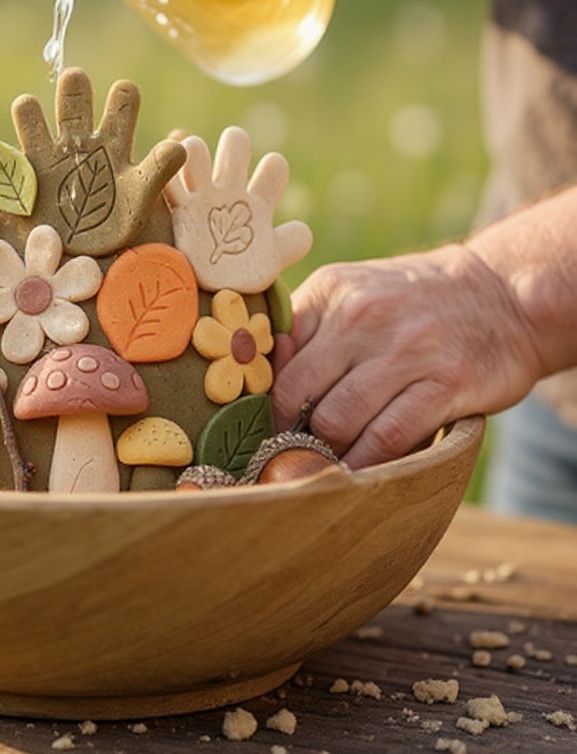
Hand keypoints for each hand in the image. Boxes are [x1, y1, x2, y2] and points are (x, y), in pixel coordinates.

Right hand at [10, 68, 185, 255]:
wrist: (82, 259)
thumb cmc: (114, 227)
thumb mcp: (140, 200)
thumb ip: (157, 171)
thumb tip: (180, 143)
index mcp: (115, 142)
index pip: (122, 99)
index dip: (122, 95)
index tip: (121, 96)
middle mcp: (81, 140)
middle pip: (74, 93)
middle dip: (73, 86)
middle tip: (74, 83)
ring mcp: (49, 154)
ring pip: (32, 113)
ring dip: (32, 109)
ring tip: (31, 111)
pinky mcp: (23, 174)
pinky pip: (6, 152)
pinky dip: (0, 150)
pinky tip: (7, 156)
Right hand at [164, 126, 311, 292]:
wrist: (203, 300)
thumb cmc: (238, 281)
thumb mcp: (269, 265)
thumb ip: (291, 243)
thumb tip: (301, 226)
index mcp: (256, 202)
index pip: (273, 167)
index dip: (272, 170)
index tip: (262, 194)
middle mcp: (229, 192)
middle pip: (235, 143)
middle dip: (233, 145)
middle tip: (229, 175)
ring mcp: (201, 197)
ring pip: (195, 151)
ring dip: (195, 152)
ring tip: (193, 172)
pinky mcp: (176, 208)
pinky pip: (168, 180)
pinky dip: (167, 174)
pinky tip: (171, 185)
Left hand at [270, 245, 542, 468]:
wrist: (503, 295)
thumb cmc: (411, 303)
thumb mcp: (354, 291)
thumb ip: (307, 327)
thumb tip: (259, 374)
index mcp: (331, 291)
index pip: (275, 356)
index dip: (262, 399)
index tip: (260, 425)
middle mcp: (363, 315)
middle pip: (296, 393)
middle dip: (287, 432)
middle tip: (288, 453)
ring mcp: (407, 349)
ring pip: (336, 421)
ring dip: (325, 452)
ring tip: (324, 463)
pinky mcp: (447, 384)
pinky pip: (387, 438)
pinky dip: (366, 463)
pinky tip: (359, 472)